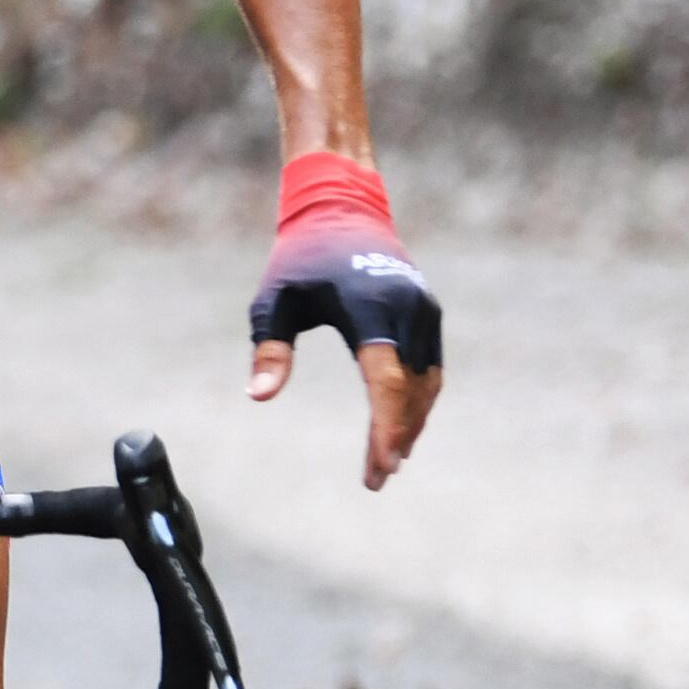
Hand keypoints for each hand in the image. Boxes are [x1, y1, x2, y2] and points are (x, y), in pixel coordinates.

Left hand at [246, 150, 443, 489]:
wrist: (341, 211)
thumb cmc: (298, 261)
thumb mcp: (273, 302)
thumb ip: (269, 349)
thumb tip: (259, 398)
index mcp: (370, 306)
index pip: (386, 380)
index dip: (386, 427)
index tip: (382, 465)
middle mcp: (407, 309)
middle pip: (410, 389)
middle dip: (396, 436)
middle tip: (376, 478)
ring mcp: (423, 311)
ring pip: (426, 382)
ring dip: (410, 423)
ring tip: (387, 462)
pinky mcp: (428, 313)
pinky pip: (429, 367)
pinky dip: (417, 399)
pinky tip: (399, 427)